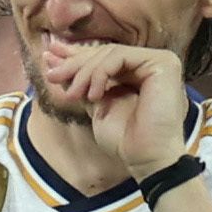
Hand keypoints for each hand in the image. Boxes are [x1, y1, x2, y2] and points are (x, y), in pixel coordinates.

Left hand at [43, 43, 188, 177]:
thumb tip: (53, 59)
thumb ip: (79, 82)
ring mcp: (158, 61)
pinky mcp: (163, 63)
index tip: (48, 57)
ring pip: (109, 53)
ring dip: (84, 72)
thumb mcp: (93, 104)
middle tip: (52, 75)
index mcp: (135, 72)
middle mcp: (148, 63)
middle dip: (73, 63)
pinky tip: (93, 95)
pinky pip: (120, 57)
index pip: (101, 57)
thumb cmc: (124, 140)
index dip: (74, 55)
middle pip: (104, 52)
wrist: (145, 159)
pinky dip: (100, 73)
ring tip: (73, 95)